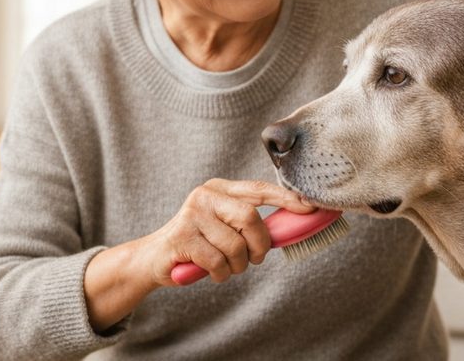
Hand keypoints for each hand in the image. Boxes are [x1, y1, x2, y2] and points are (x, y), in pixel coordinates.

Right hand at [132, 179, 313, 285]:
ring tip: (226, 267)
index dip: (286, 198)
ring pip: (235, 245)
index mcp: (220, 189)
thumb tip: (290, 227)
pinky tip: (210, 272)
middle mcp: (205, 196)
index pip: (259, 190)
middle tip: (255, 259)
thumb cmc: (198, 245)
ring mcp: (192, 214)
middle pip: (250, 217)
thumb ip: (249, 224)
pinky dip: (220, 273)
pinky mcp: (182, 237)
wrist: (154, 259)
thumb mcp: (224, 228)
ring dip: (237, 265)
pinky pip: (217, 261)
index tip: (309, 207)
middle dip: (259, 245)